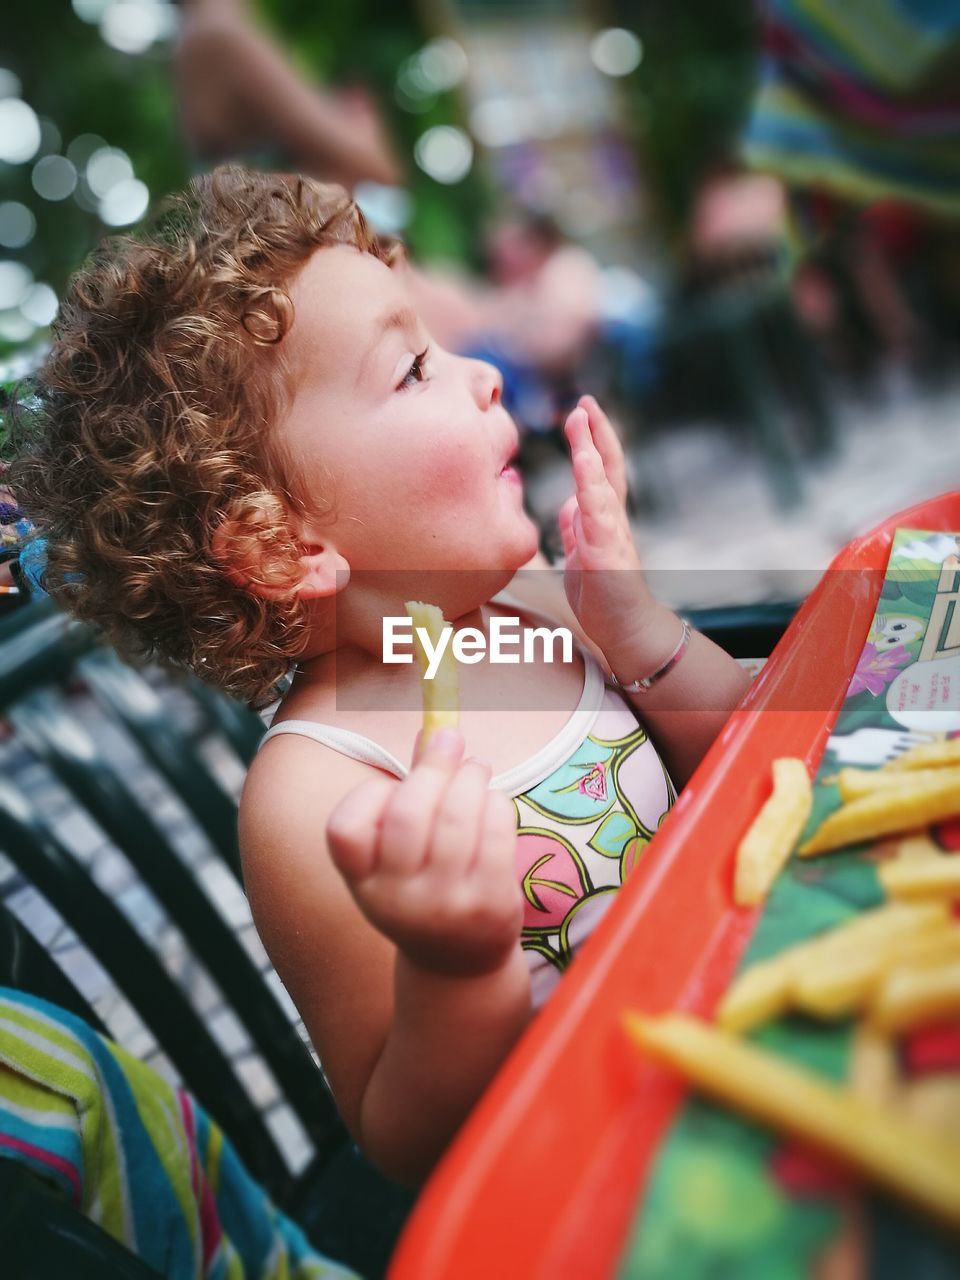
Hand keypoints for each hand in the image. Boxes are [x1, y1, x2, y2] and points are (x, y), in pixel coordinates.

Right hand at [326, 729, 521, 976]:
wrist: (458, 965)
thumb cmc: (423, 889)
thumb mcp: (398, 855)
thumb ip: (410, 792)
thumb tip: (434, 729)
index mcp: (363, 884)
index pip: (345, 830)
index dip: (370, 796)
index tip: (395, 783)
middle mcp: (397, 900)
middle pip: (408, 815)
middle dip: (433, 767)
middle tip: (450, 738)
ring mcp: (445, 905)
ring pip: (457, 819)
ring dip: (470, 778)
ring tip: (477, 765)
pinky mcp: (489, 904)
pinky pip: (496, 835)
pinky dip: (496, 804)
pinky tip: (492, 798)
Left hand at [559, 396, 674, 672]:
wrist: (623, 629)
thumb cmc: (602, 596)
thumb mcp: (579, 554)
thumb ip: (575, 528)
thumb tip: (568, 504)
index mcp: (604, 517)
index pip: (600, 469)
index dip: (591, 439)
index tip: (580, 410)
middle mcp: (612, 518)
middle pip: (608, 465)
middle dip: (597, 431)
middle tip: (585, 400)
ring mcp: (613, 533)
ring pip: (604, 482)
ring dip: (593, 449)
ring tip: (582, 420)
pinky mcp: (608, 551)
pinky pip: (599, 513)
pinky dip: (591, 487)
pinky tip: (583, 466)